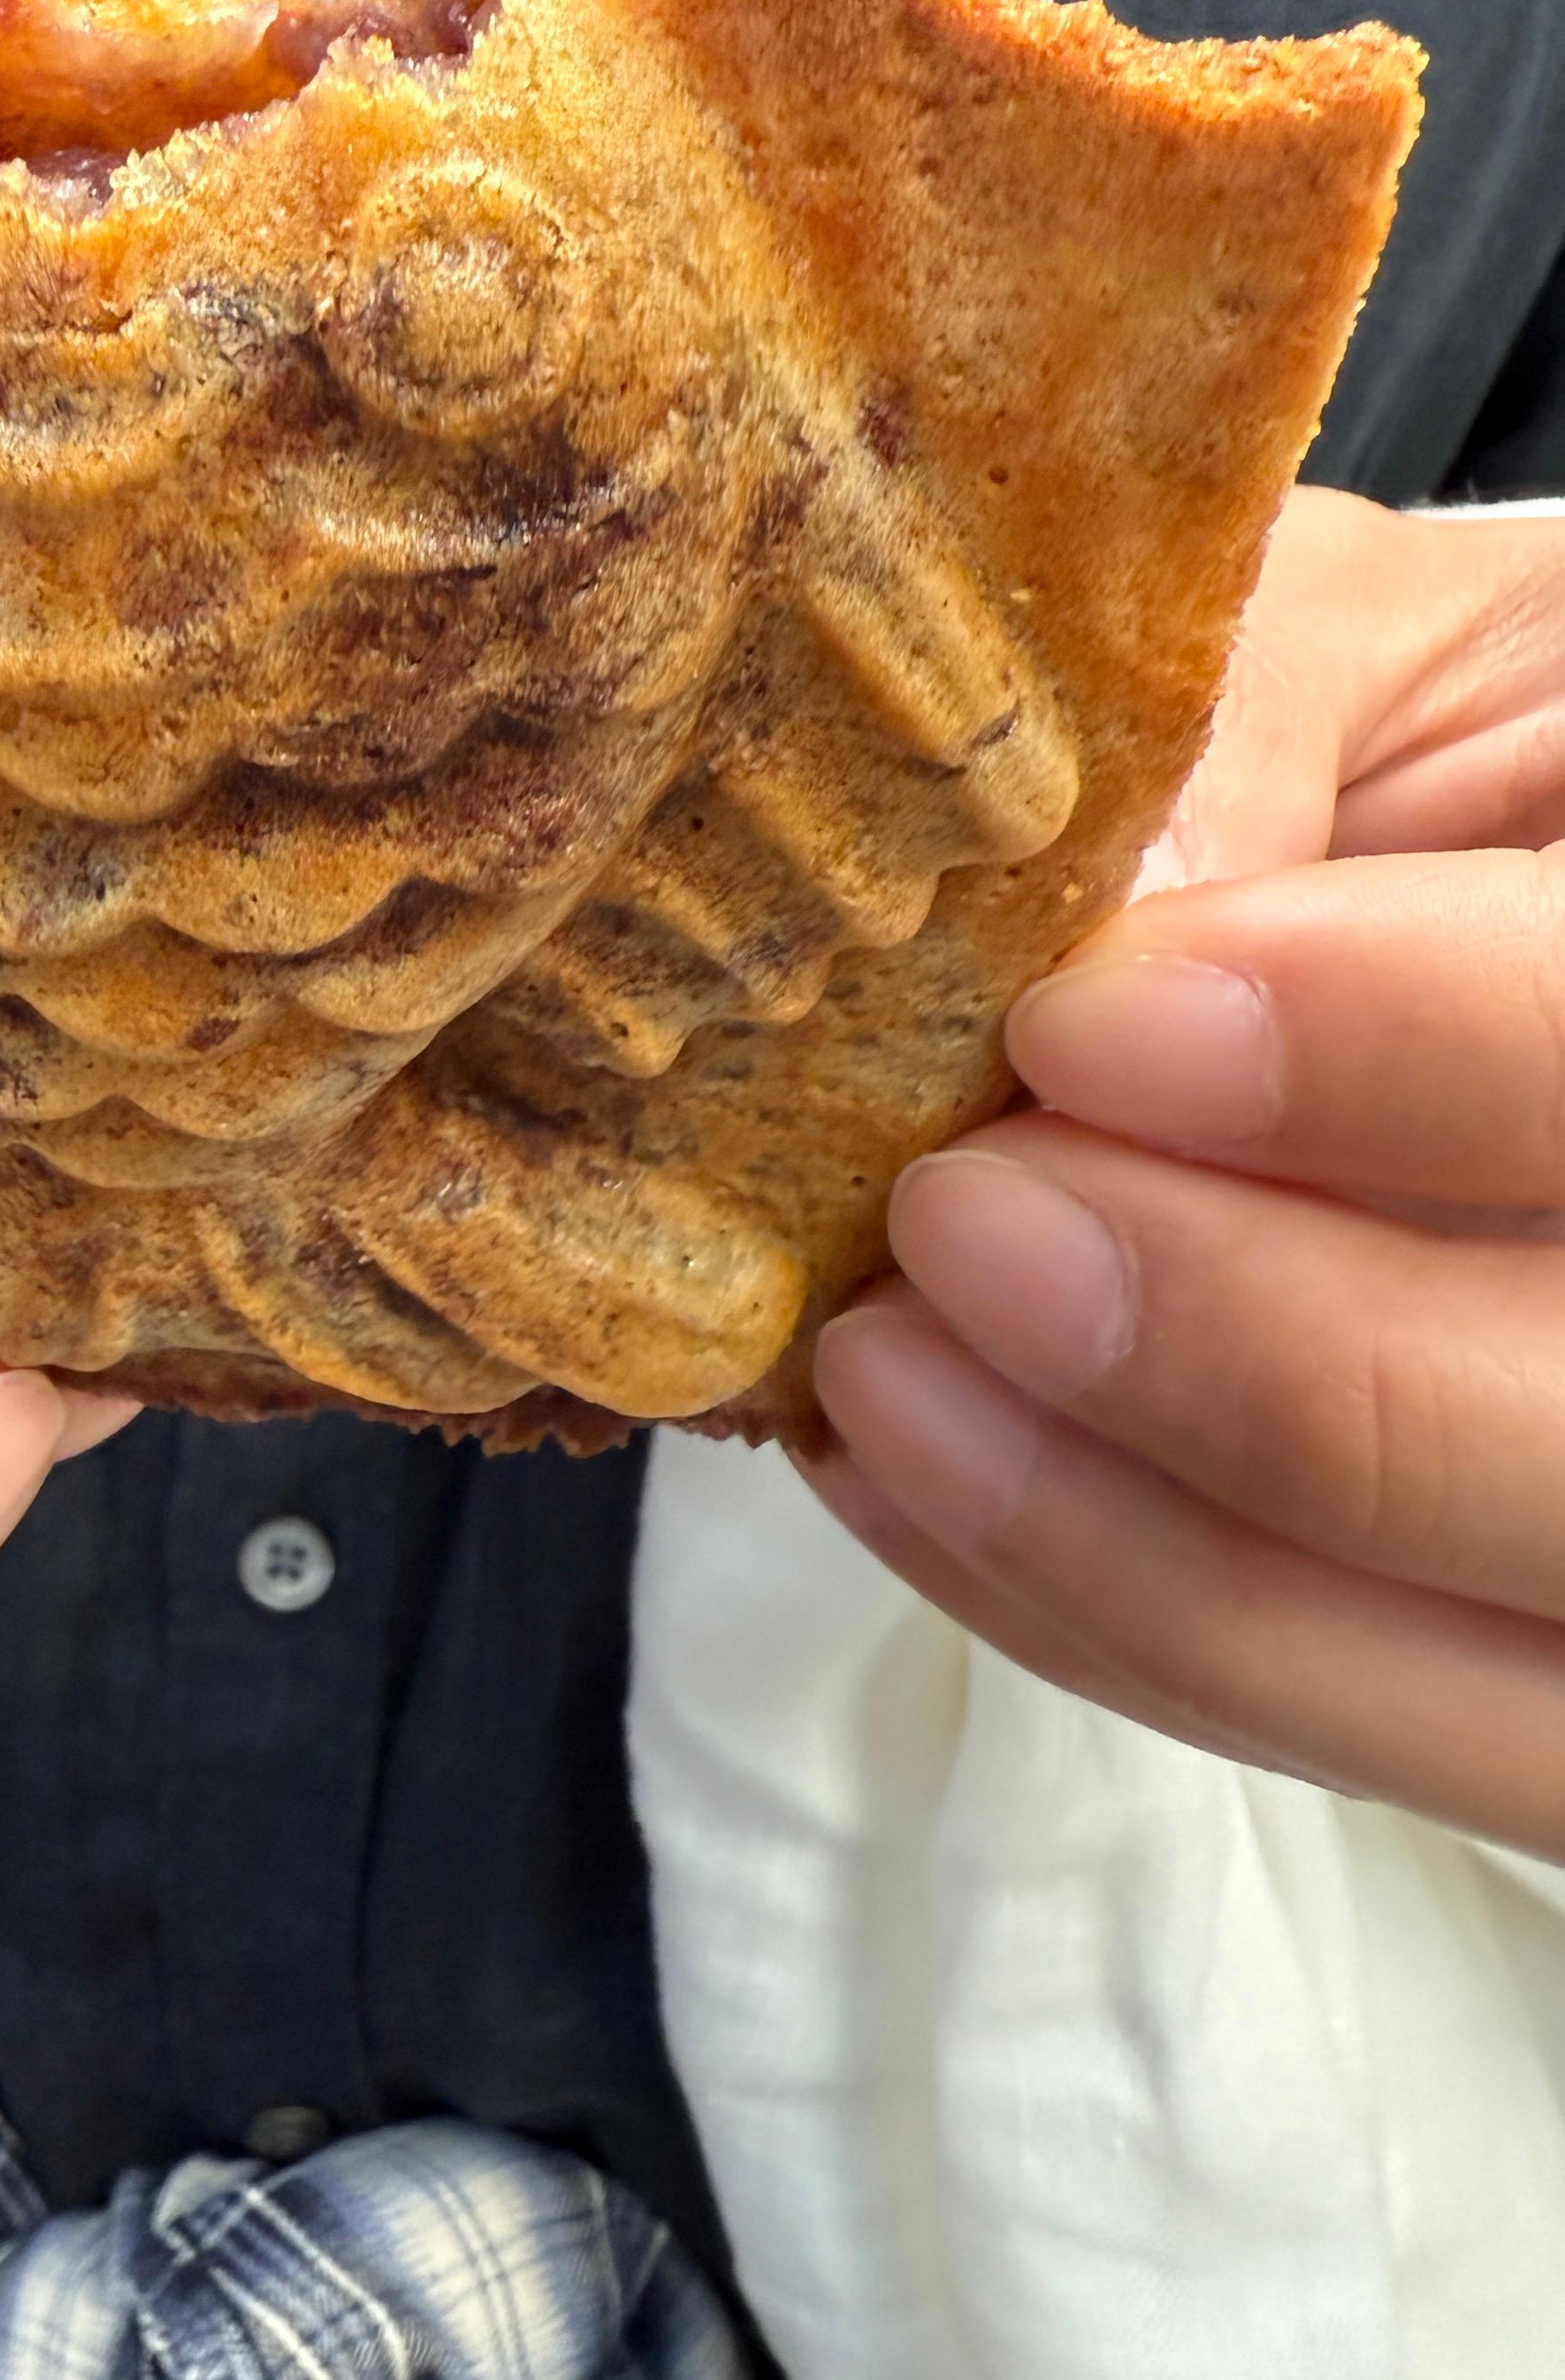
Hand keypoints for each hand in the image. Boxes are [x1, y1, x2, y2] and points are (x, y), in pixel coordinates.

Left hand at [807, 486, 1564, 1856]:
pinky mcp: (1531, 1651)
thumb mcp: (1372, 651)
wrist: (1479, 885)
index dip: (1383, 1057)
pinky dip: (1121, 1621)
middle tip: (956, 1224)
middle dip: (1265, 1360)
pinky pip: (1372, 1729)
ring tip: (879, 1367)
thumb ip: (1257, 736)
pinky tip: (913, 1471)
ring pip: (1500, 1675)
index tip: (1078, 1019)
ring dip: (1157, 1545)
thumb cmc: (1434, 739)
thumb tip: (1102, 932)